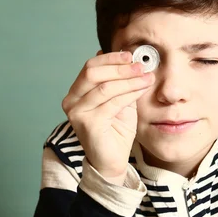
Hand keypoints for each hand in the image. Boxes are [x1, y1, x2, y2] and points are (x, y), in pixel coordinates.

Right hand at [61, 50, 154, 179]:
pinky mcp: (88, 124)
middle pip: (93, 73)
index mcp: (76, 93)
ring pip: (105, 87)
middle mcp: (71, 101)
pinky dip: (129, 93)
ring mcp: (77, 113)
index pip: (90, 67)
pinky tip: (141, 90)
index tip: (131, 55)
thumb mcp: (119, 101)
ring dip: (129, 80)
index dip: (111, 58)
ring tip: (146, 77)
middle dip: (120, 67)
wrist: (112, 161)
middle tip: (141, 66)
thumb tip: (128, 58)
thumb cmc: (115, 132)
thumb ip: (120, 82)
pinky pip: (112, 103)